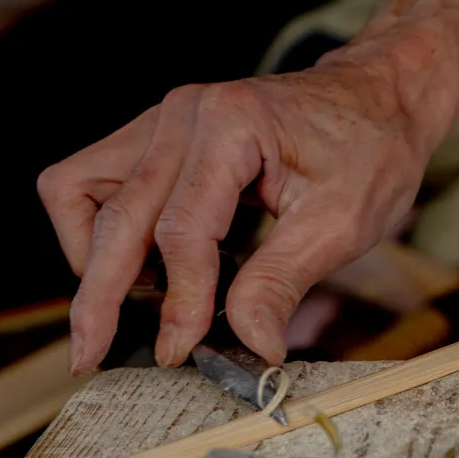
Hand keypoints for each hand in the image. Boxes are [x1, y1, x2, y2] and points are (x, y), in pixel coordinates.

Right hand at [38, 58, 438, 374]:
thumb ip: (282, 283)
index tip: (177, 353)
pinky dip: (103, 231)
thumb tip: (251, 347)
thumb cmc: (371, 151)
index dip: (178, 301)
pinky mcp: (157, 137)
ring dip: (92, 256)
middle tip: (92, 358)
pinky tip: (144, 272)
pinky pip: (95, 182)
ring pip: (78, 190)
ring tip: (125, 310)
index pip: (180, 230)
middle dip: (100, 295)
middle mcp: (182, 114)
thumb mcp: (342, 224)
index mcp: (230, 124)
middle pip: (115, 216)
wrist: (379, 100)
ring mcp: (162, 121)